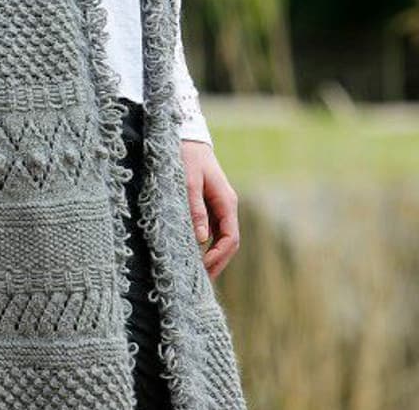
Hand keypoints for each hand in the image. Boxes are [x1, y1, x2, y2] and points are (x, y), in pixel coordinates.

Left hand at [180, 140, 240, 279]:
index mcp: (227, 201)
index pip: (230, 238)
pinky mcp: (209, 205)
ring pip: (221, 237)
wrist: (187, 137)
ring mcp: (219, 206)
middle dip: (217, 262)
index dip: (219, 256)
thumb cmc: (187, 156)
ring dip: (212, 255)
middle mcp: (226, 206)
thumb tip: (202, 238)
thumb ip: (195, 208)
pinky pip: (212, 230)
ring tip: (197, 273)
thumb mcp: (188, 181)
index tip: (204, 268)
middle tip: (201, 281)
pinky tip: (194, 254)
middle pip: (229, 242)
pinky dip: (206, 244)